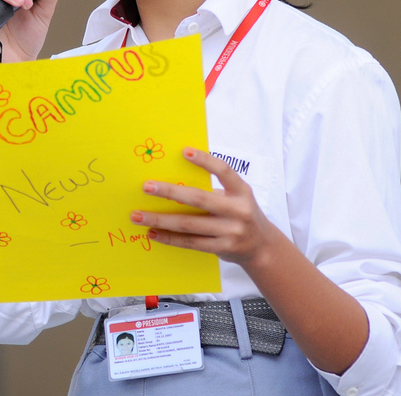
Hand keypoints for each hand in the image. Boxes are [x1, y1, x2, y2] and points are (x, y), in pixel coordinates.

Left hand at [129, 147, 276, 265]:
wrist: (262, 247)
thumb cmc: (241, 214)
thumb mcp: (237, 198)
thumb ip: (213, 190)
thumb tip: (174, 181)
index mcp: (241, 192)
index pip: (224, 171)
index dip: (205, 160)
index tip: (184, 151)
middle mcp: (238, 210)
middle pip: (198, 199)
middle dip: (169, 192)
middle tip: (146, 187)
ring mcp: (231, 232)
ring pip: (189, 224)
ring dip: (160, 219)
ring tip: (138, 215)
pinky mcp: (222, 248)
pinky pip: (190, 242)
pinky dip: (169, 238)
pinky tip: (152, 232)